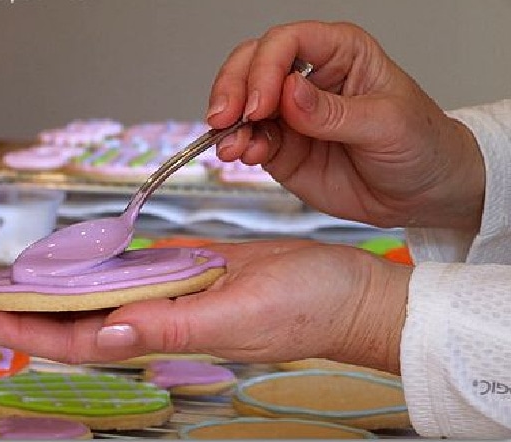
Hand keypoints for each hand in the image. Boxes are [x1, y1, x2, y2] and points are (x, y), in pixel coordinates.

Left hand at [0, 240, 410, 373]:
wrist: (347, 289)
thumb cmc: (306, 307)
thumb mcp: (238, 315)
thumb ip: (170, 327)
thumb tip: (103, 337)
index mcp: (171, 332)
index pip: (83, 337)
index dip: (29, 327)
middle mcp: (168, 317)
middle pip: (85, 315)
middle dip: (31, 307)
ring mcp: (182, 292)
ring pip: (110, 291)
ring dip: (65, 284)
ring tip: (23, 273)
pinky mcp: (200, 268)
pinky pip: (145, 267)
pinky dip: (111, 261)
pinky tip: (88, 254)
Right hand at [207, 21, 483, 229]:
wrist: (421, 195)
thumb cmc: (419, 145)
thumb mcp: (387, 123)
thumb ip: (334, 112)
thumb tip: (289, 94)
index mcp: (340, 53)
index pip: (288, 42)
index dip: (266, 68)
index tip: (262, 104)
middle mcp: (309, 79)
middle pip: (253, 65)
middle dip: (233, 89)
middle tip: (225, 118)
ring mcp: (292, 116)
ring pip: (243, 106)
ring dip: (229, 124)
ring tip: (231, 146)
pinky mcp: (283, 149)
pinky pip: (251, 142)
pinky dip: (240, 148)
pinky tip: (243, 154)